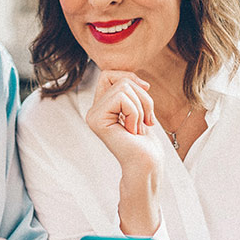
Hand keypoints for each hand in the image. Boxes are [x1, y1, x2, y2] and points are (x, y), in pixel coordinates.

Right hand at [86, 71, 163, 234]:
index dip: (129, 77)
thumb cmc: (145, 142)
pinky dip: (136, 113)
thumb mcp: (140, 109)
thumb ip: (131, 92)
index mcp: (101, 107)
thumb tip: (133, 78)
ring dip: (141, 107)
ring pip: (123, 88)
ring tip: (139, 127)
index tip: (146, 89)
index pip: (109, 74)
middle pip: (120, 80)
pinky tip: (132, 131)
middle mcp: (93, 110)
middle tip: (146, 120)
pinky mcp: (97, 120)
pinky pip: (122, 99)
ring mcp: (93, 115)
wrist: (146, 164)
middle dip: (142, 96)